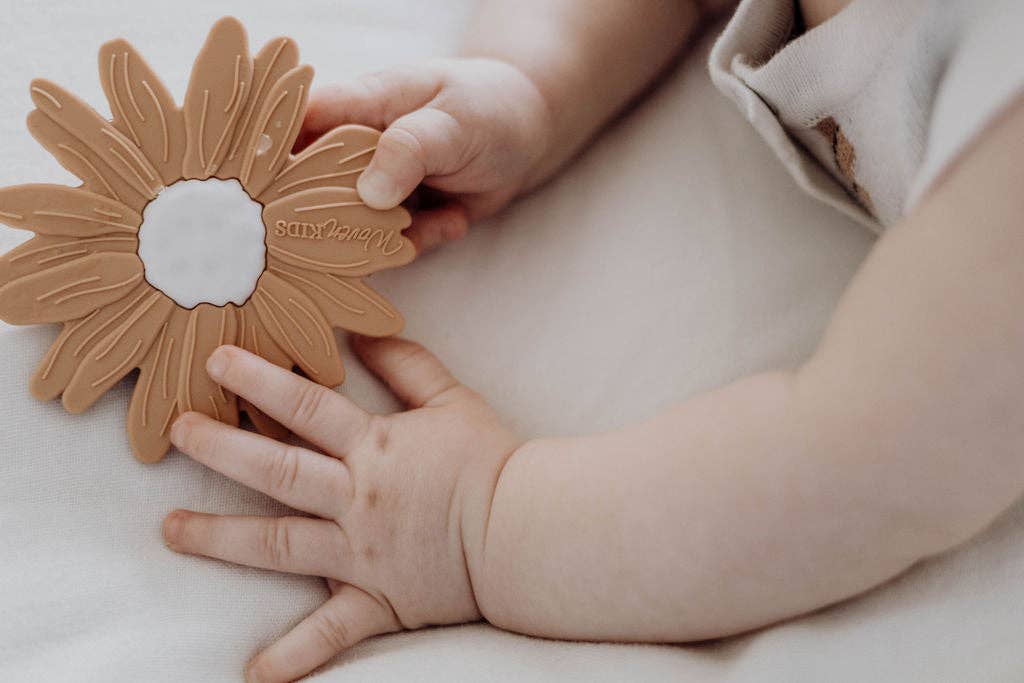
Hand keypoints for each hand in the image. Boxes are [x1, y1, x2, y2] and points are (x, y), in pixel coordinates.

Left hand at [162, 337, 521, 681]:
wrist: (526, 532)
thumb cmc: (491, 463)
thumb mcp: (453, 400)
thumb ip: (407, 365)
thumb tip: (361, 334)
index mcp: (376, 449)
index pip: (306, 408)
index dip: (259, 380)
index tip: (214, 361)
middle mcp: (357, 500)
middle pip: (277, 470)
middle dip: (221, 448)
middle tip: (175, 432)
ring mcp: (361, 554)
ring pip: (279, 543)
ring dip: (221, 537)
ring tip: (171, 529)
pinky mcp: (376, 600)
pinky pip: (329, 632)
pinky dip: (293, 655)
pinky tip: (254, 673)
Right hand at [297, 58, 551, 250]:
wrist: (526, 137)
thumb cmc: (486, 108)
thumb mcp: (453, 121)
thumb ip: (408, 150)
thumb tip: (369, 195)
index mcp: (355, 107)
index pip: (293, 125)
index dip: (272, 158)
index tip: (270, 194)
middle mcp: (354, 150)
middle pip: (309, 189)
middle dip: (329, 216)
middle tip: (371, 224)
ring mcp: (374, 187)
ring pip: (348, 227)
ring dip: (381, 238)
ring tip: (423, 223)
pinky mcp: (398, 220)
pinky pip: (390, 246)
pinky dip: (420, 242)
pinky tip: (454, 219)